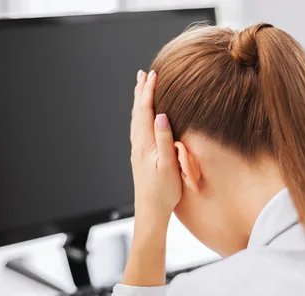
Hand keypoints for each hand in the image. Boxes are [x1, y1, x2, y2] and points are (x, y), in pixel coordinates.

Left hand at [121, 70, 180, 286]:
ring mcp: (137, 152)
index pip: (146, 111)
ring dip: (138, 103)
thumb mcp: (168, 165)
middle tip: (142, 74)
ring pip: (136, 120)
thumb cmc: (163, 191)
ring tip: (140, 90)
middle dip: (140, 92)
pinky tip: (142, 119)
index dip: (149, 92)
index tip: (153, 74)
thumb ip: (164, 139)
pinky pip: (138, 129)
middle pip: (137, 113)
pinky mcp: (140, 158)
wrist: (151, 212)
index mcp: (145, 144)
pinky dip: (139, 116)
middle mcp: (138, 145)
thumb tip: (160, 115)